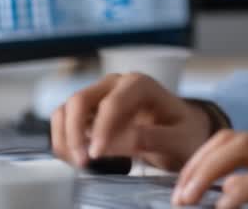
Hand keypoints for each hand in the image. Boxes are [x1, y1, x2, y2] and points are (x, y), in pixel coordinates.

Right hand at [50, 72, 213, 170]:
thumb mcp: (179, 139)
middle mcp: (116, 84)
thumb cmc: (183, 132)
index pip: (112, 103)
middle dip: (75, 133)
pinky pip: (64, 121)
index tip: (96, 155)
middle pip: (80, 100)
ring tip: (79, 163)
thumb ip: (151, 138)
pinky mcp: (90, 111)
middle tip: (83, 163)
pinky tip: (77, 158)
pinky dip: (63, 140)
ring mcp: (100, 95)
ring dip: (65, 137)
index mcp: (140, 84)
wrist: (184, 132)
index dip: (100, 129)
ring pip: (66, 109)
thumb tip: (114, 143)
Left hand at [173, 130, 247, 208]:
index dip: (199, 158)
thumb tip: (237, 200)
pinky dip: (236, 193)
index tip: (182, 185)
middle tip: (177, 196)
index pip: (232, 139)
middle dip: (193, 164)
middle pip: (227, 138)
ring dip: (204, 172)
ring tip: (187, 200)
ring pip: (238, 148)